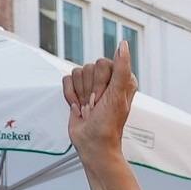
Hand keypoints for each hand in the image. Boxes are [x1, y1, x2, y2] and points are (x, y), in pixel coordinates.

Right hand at [63, 42, 136, 159]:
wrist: (92, 144)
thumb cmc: (107, 125)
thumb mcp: (117, 95)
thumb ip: (122, 68)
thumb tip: (123, 45)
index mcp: (122, 78)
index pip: (103, 63)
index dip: (101, 83)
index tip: (104, 99)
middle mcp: (108, 80)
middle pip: (89, 67)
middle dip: (90, 90)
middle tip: (96, 106)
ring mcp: (92, 85)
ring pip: (78, 72)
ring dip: (80, 94)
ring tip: (88, 108)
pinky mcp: (78, 91)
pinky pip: (67, 80)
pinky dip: (70, 95)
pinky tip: (78, 107)